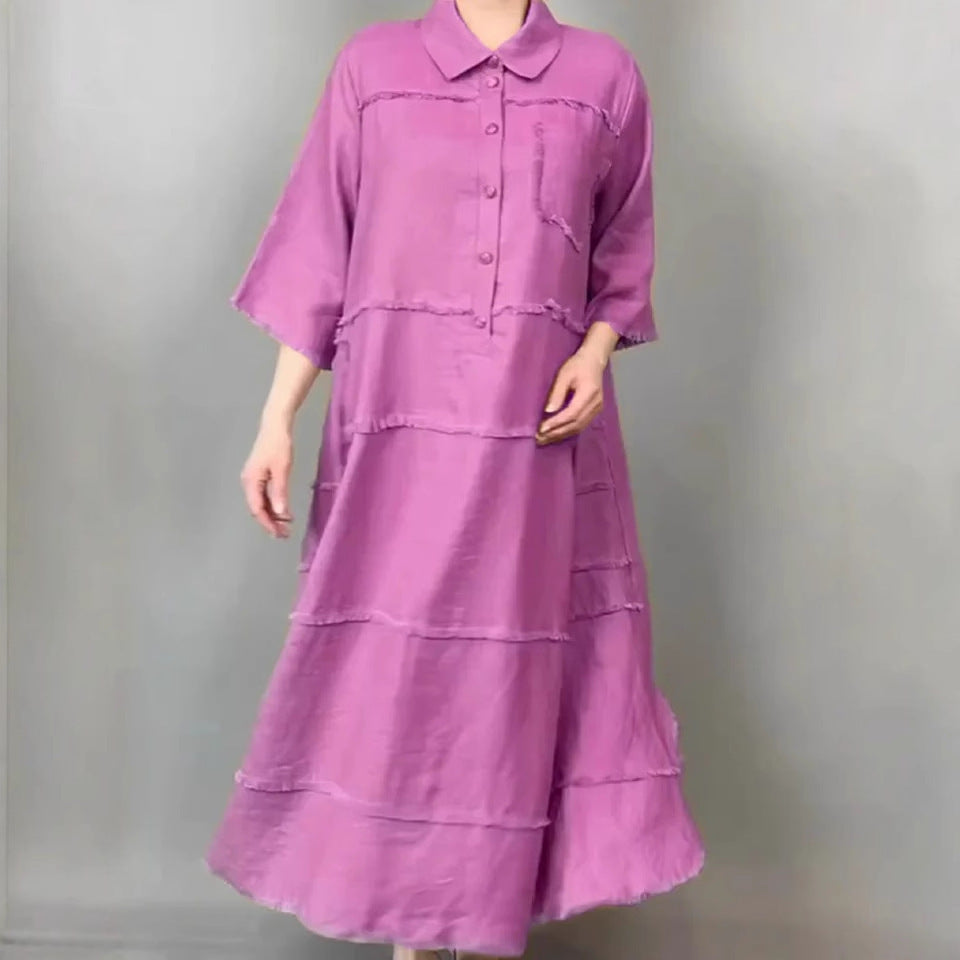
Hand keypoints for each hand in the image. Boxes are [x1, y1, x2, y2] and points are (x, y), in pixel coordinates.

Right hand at [240, 418, 293, 537]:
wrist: (275, 425)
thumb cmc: (279, 445)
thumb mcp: (282, 469)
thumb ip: (280, 492)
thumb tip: (279, 513)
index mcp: (251, 481)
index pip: (257, 510)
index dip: (268, 524)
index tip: (279, 534)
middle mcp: (248, 482)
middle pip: (257, 509)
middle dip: (270, 523)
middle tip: (285, 534)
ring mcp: (252, 479)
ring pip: (260, 503)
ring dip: (272, 516)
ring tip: (286, 526)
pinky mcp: (258, 476)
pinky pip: (263, 496)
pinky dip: (272, 505)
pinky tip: (283, 511)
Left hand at [536, 343, 608, 444]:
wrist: (594, 361)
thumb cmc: (577, 365)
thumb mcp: (564, 374)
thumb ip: (557, 393)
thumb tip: (549, 411)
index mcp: (589, 393)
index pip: (572, 413)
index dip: (556, 423)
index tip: (541, 429)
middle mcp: (596, 404)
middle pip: (575, 424)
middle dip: (556, 433)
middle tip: (539, 438)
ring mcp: (597, 409)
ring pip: (578, 428)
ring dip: (560, 435)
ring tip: (544, 439)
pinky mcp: (595, 412)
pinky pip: (580, 426)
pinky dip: (567, 431)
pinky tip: (555, 434)